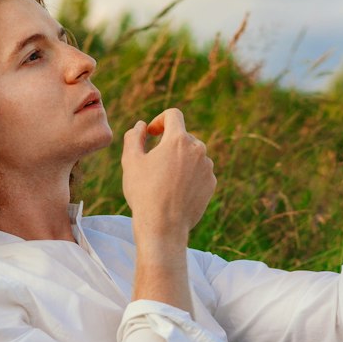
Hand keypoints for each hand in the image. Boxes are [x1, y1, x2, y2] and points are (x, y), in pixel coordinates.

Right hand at [121, 107, 216, 244]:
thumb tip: (142, 126)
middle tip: (153, 163)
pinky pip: (200, 171)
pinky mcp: (211, 184)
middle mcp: (198, 150)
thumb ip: (134, 137)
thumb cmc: (144, 193)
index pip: (173, 115)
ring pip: (193, 155)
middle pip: (183, 136)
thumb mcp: (131, 161)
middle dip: (169, 144)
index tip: (152, 134)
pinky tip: (175, 190)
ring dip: (180, 160)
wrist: (164, 226)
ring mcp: (207, 168)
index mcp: (178, 140)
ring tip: (164, 180)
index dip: (160, 120)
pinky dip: (189, 175)